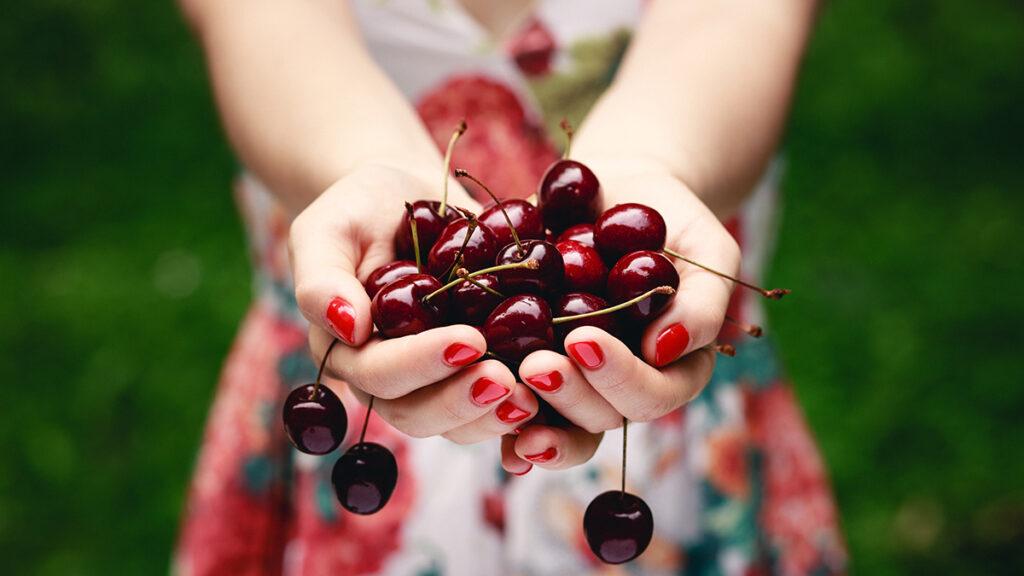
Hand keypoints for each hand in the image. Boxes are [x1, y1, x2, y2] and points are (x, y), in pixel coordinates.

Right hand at [291, 164, 539, 442]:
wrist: (408, 200)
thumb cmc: (359, 209)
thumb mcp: (329, 228)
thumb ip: (323, 278)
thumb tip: (350, 327)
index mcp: (349, 351)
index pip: (379, 374)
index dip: (421, 363)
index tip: (468, 339)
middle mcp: (389, 380)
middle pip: (417, 413)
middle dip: (462, 401)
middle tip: (507, 379)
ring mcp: (432, 383)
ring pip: (457, 423)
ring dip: (494, 416)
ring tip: (535, 394)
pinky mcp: (472, 374)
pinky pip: (492, 407)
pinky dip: (521, 408)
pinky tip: (551, 393)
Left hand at [501, 163, 739, 472]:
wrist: (612, 191)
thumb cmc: (671, 218)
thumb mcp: (706, 247)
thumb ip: (703, 300)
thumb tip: (665, 350)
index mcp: (671, 369)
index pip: (653, 396)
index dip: (620, 379)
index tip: (583, 342)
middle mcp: (621, 386)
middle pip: (601, 418)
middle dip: (570, 397)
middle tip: (537, 367)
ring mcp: (574, 380)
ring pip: (557, 421)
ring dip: (530, 414)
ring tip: (498, 383)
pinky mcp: (529, 362)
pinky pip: (513, 401)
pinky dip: (496, 416)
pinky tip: (476, 406)